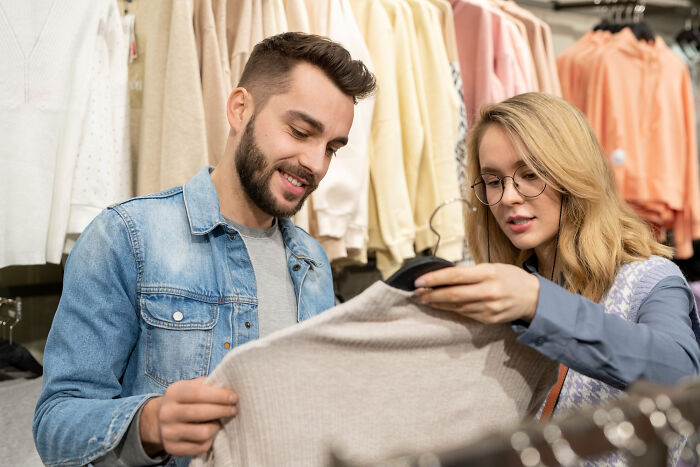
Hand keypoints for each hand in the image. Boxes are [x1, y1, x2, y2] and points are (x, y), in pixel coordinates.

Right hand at [139, 376, 237, 456]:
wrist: (162, 420)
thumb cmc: (186, 400)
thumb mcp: (192, 387)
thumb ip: (208, 385)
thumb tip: (230, 386)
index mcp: (173, 393)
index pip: (198, 393)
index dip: (219, 395)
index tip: (234, 397)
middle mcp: (167, 413)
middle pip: (201, 413)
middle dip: (223, 410)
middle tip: (234, 409)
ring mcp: (168, 432)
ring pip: (203, 433)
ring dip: (217, 427)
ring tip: (220, 422)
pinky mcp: (172, 448)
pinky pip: (200, 447)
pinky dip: (210, 440)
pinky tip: (211, 433)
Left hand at [413, 263, 539, 323]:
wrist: (534, 298)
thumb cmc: (510, 278)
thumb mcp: (493, 267)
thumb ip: (470, 272)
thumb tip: (443, 276)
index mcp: (489, 274)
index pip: (455, 276)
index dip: (434, 279)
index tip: (419, 281)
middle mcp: (489, 292)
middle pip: (453, 295)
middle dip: (431, 295)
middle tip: (416, 293)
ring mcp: (489, 308)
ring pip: (456, 307)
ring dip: (438, 304)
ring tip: (424, 299)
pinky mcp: (489, 319)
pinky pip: (465, 314)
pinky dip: (451, 310)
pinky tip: (441, 306)